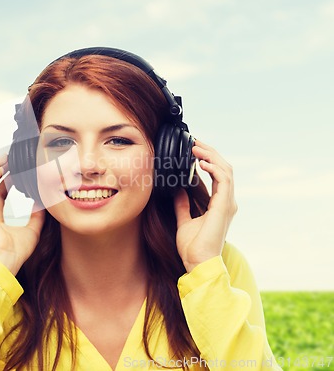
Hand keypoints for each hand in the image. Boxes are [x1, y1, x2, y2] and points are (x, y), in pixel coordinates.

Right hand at [0, 157, 44, 274]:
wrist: (5, 260)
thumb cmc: (16, 251)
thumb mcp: (33, 229)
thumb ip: (37, 216)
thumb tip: (43, 203)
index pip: (0, 192)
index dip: (9, 179)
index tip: (19, 169)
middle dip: (2, 170)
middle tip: (14, 159)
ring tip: (8, 158)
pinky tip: (1, 167)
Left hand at [174, 140, 237, 272]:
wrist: (198, 262)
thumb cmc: (193, 247)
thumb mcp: (184, 220)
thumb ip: (182, 205)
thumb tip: (177, 190)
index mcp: (219, 205)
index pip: (218, 175)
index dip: (208, 159)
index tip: (194, 150)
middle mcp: (226, 202)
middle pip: (223, 168)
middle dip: (210, 152)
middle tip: (195, 142)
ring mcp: (227, 203)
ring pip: (225, 170)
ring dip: (211, 156)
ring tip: (196, 147)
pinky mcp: (224, 206)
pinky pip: (223, 180)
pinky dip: (213, 167)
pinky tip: (201, 162)